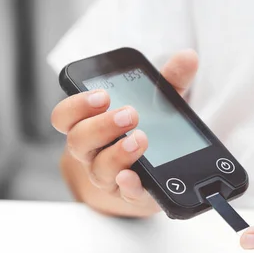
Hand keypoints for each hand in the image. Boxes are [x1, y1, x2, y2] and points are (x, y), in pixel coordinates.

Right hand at [50, 49, 198, 216]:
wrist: (160, 176)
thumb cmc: (151, 132)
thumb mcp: (159, 104)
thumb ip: (170, 81)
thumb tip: (188, 57)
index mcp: (90, 126)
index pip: (65, 117)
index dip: (76, 106)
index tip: (102, 95)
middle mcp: (92, 153)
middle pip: (79, 141)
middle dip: (102, 125)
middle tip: (129, 114)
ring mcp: (109, 177)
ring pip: (99, 168)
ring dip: (118, 152)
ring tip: (141, 138)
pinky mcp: (130, 195)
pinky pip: (124, 194)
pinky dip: (128, 186)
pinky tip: (134, 177)